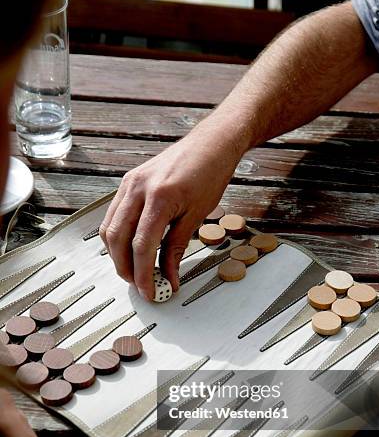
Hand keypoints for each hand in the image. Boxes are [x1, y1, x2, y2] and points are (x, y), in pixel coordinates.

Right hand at [99, 120, 243, 299]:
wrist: (211, 143)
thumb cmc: (210, 175)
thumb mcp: (197, 216)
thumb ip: (176, 248)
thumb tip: (168, 277)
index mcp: (160, 197)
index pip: (142, 246)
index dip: (143, 275)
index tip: (151, 292)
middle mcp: (138, 188)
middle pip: (117, 239)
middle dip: (125, 268)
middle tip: (139, 286)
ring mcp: (129, 183)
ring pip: (109, 228)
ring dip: (117, 254)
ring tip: (134, 271)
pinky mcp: (128, 182)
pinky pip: (113, 215)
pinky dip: (117, 236)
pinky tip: (130, 248)